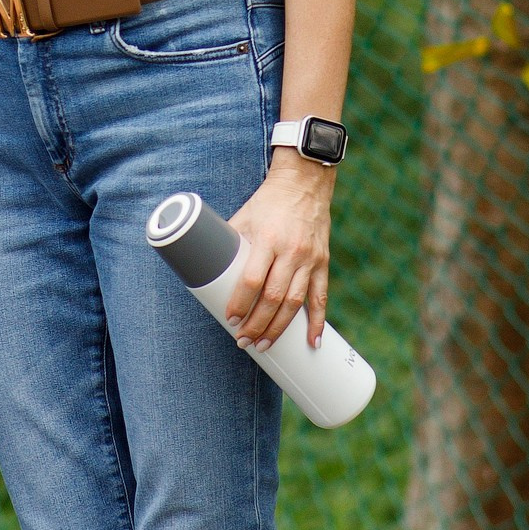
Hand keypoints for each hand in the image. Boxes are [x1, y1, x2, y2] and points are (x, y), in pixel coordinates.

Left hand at [223, 155, 332, 350]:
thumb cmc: (268, 202)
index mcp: (268, 239)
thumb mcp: (244, 217)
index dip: (241, 303)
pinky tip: (312, 342)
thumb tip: (205, 269)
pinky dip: (317, 322)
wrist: (304, 184)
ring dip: (279, 328)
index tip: (230, 319)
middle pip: (273, 297)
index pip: (252, 279)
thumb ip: (231, 244)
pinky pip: (320, 297)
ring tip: (264, 345)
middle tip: (243, 341)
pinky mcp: (322, 263)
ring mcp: (309, 259)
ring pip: (295, 302)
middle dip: (257, 324)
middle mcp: (291, 251)